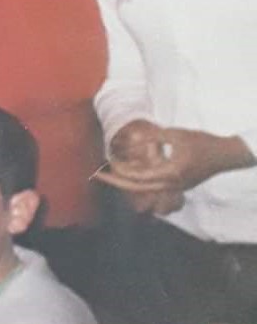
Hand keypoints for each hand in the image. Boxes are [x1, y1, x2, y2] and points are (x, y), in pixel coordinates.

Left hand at [108, 124, 251, 193]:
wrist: (225, 156)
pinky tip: (129, 171)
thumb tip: (132, 137)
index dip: (120, 170)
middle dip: (116, 182)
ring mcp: (174, 187)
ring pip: (144, 188)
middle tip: (97, 175)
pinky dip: (139, 179)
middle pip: (137, 187)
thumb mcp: (176, 134)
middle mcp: (170, 184)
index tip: (106, 163)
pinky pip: (153, 185)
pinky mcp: (176, 185)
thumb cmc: (201, 143)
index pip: (138, 177)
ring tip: (110, 172)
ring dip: (127, 181)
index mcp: (169, 173)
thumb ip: (153, 137)